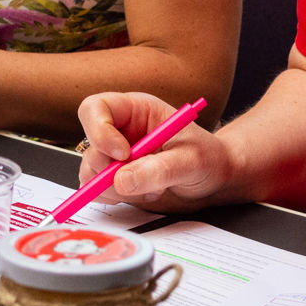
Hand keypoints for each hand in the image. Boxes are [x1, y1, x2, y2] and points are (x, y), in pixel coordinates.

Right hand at [73, 92, 233, 212]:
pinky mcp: (115, 180)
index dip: (100, 130)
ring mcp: (115, 157)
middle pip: (89, 145)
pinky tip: (146, 193)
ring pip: (90, 171)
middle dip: (108, 169)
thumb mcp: (192, 161)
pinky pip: (97, 190)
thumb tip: (122, 180)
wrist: (216, 181)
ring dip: (115, 187)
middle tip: (136, 180)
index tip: (123, 154)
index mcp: (136, 110)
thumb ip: (159, 169)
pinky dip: (116, 198)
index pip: (97, 108)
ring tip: (152, 187)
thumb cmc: (210, 159)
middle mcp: (120, 130)